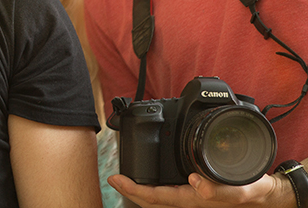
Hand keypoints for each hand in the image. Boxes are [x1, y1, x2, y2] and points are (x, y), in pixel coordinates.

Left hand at [109, 172, 290, 206]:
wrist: (266, 196)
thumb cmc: (253, 193)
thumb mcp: (240, 188)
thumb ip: (219, 188)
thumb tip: (196, 183)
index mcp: (193, 200)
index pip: (156, 197)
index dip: (133, 189)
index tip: (116, 178)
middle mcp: (189, 201)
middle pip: (151, 200)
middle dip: (129, 191)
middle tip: (113, 178)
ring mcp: (190, 199)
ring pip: (158, 197)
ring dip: (139, 190)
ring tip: (123, 178)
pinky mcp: (195, 193)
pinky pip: (168, 193)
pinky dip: (154, 187)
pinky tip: (148, 179)